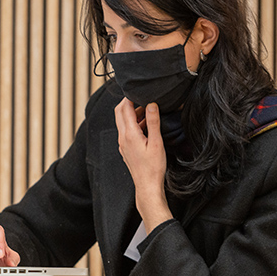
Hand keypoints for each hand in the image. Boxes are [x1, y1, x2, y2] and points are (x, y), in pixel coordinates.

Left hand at [114, 98, 172, 232]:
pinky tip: (146, 125)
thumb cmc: (153, 166)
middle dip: (128, 103)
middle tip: (142, 97)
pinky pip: (126, 131)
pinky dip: (133, 123)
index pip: (124, 109)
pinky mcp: (125, 149)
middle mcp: (122, 137)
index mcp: (129, 134)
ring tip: (148, 110)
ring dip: (132, 114)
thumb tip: (151, 104)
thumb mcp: (157, 142)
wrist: (147, 185)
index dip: (130, 97)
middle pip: (119, 113)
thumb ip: (153, 122)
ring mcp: (122, 143)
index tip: (138, 90)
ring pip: (123, 122)